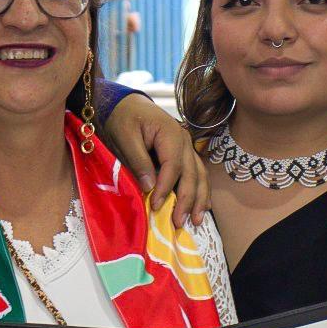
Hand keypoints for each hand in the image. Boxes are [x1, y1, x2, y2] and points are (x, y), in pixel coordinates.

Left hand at [104, 94, 209, 225]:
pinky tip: (202, 207)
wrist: (127, 104)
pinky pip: (197, 173)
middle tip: (178, 222)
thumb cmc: (123, 118)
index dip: (165, 188)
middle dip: (186, 200)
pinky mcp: (184, 153)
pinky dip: (201, 191)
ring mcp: (187, 146)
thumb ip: (138, 161)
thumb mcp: (125, 137)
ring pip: (200, 175)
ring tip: (196, 221)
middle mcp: (184, 140)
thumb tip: (149, 187)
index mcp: (169, 133)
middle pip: (191, 173)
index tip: (156, 206)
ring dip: (199, 199)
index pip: (173, 166)